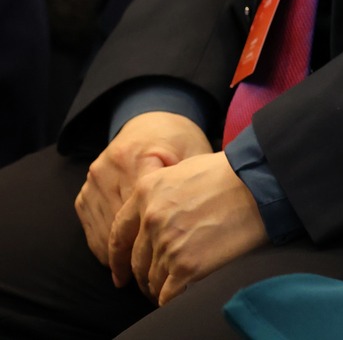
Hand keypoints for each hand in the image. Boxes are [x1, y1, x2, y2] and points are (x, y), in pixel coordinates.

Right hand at [74, 112, 211, 269]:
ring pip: (102, 233)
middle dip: (136, 254)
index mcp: (138, 158)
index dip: (153, 239)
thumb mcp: (194, 153)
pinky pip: (91, 230)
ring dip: (119, 257)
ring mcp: (92, 183)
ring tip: (139, 275)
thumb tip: (201, 218)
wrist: (150, 122)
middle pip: (120, 226)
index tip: (166, 262)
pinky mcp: (84, 194)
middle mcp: (108, 169)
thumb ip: (192, 182)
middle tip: (154, 278)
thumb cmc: (179, 141)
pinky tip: (124, 261)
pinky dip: (106, 248)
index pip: (141, 210)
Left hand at [110, 152, 265, 303]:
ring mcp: (168, 244)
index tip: (121, 274)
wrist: (262, 183)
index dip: (117, 260)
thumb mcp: (185, 169)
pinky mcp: (188, 265)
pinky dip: (170, 299)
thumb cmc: (232, 173)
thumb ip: (161, 192)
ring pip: (152, 279)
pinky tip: (179, 296)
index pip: (119, 235)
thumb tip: (153, 213)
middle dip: (143, 276)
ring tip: (173, 288)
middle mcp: (151, 219)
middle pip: (137, 261)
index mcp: (146, 193)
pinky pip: (168, 294)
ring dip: (159, 287)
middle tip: (152, 283)